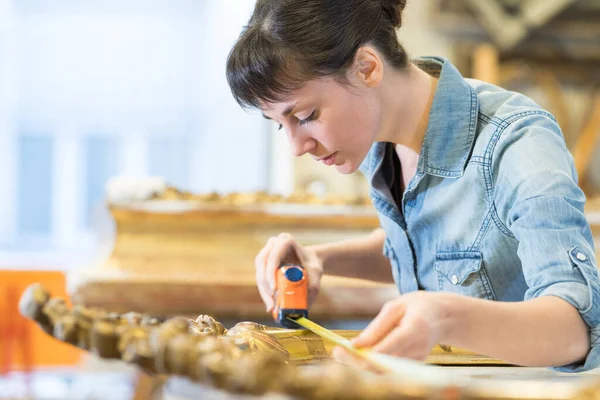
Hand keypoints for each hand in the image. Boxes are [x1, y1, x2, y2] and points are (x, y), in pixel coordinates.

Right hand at [254, 233, 322, 311]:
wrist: (311, 261)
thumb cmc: (313, 266)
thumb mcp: (317, 274)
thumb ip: (312, 289)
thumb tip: (302, 310)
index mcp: (285, 241)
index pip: (272, 257)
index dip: (270, 274)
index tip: (274, 291)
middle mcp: (273, 244)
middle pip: (262, 265)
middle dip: (265, 286)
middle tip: (271, 304)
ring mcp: (266, 252)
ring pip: (259, 273)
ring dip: (263, 291)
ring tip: (271, 307)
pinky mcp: (264, 264)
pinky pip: (261, 278)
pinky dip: (264, 291)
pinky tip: (270, 303)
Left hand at [332, 291, 450, 368]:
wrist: (444, 317)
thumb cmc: (416, 307)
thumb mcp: (396, 306)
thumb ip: (377, 326)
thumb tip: (356, 344)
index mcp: (415, 328)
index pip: (390, 346)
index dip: (367, 351)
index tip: (346, 348)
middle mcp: (418, 348)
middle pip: (384, 363)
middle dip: (357, 361)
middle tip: (336, 353)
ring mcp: (418, 359)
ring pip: (385, 369)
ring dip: (361, 363)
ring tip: (341, 353)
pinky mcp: (414, 366)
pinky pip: (390, 368)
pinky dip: (372, 363)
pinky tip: (357, 355)